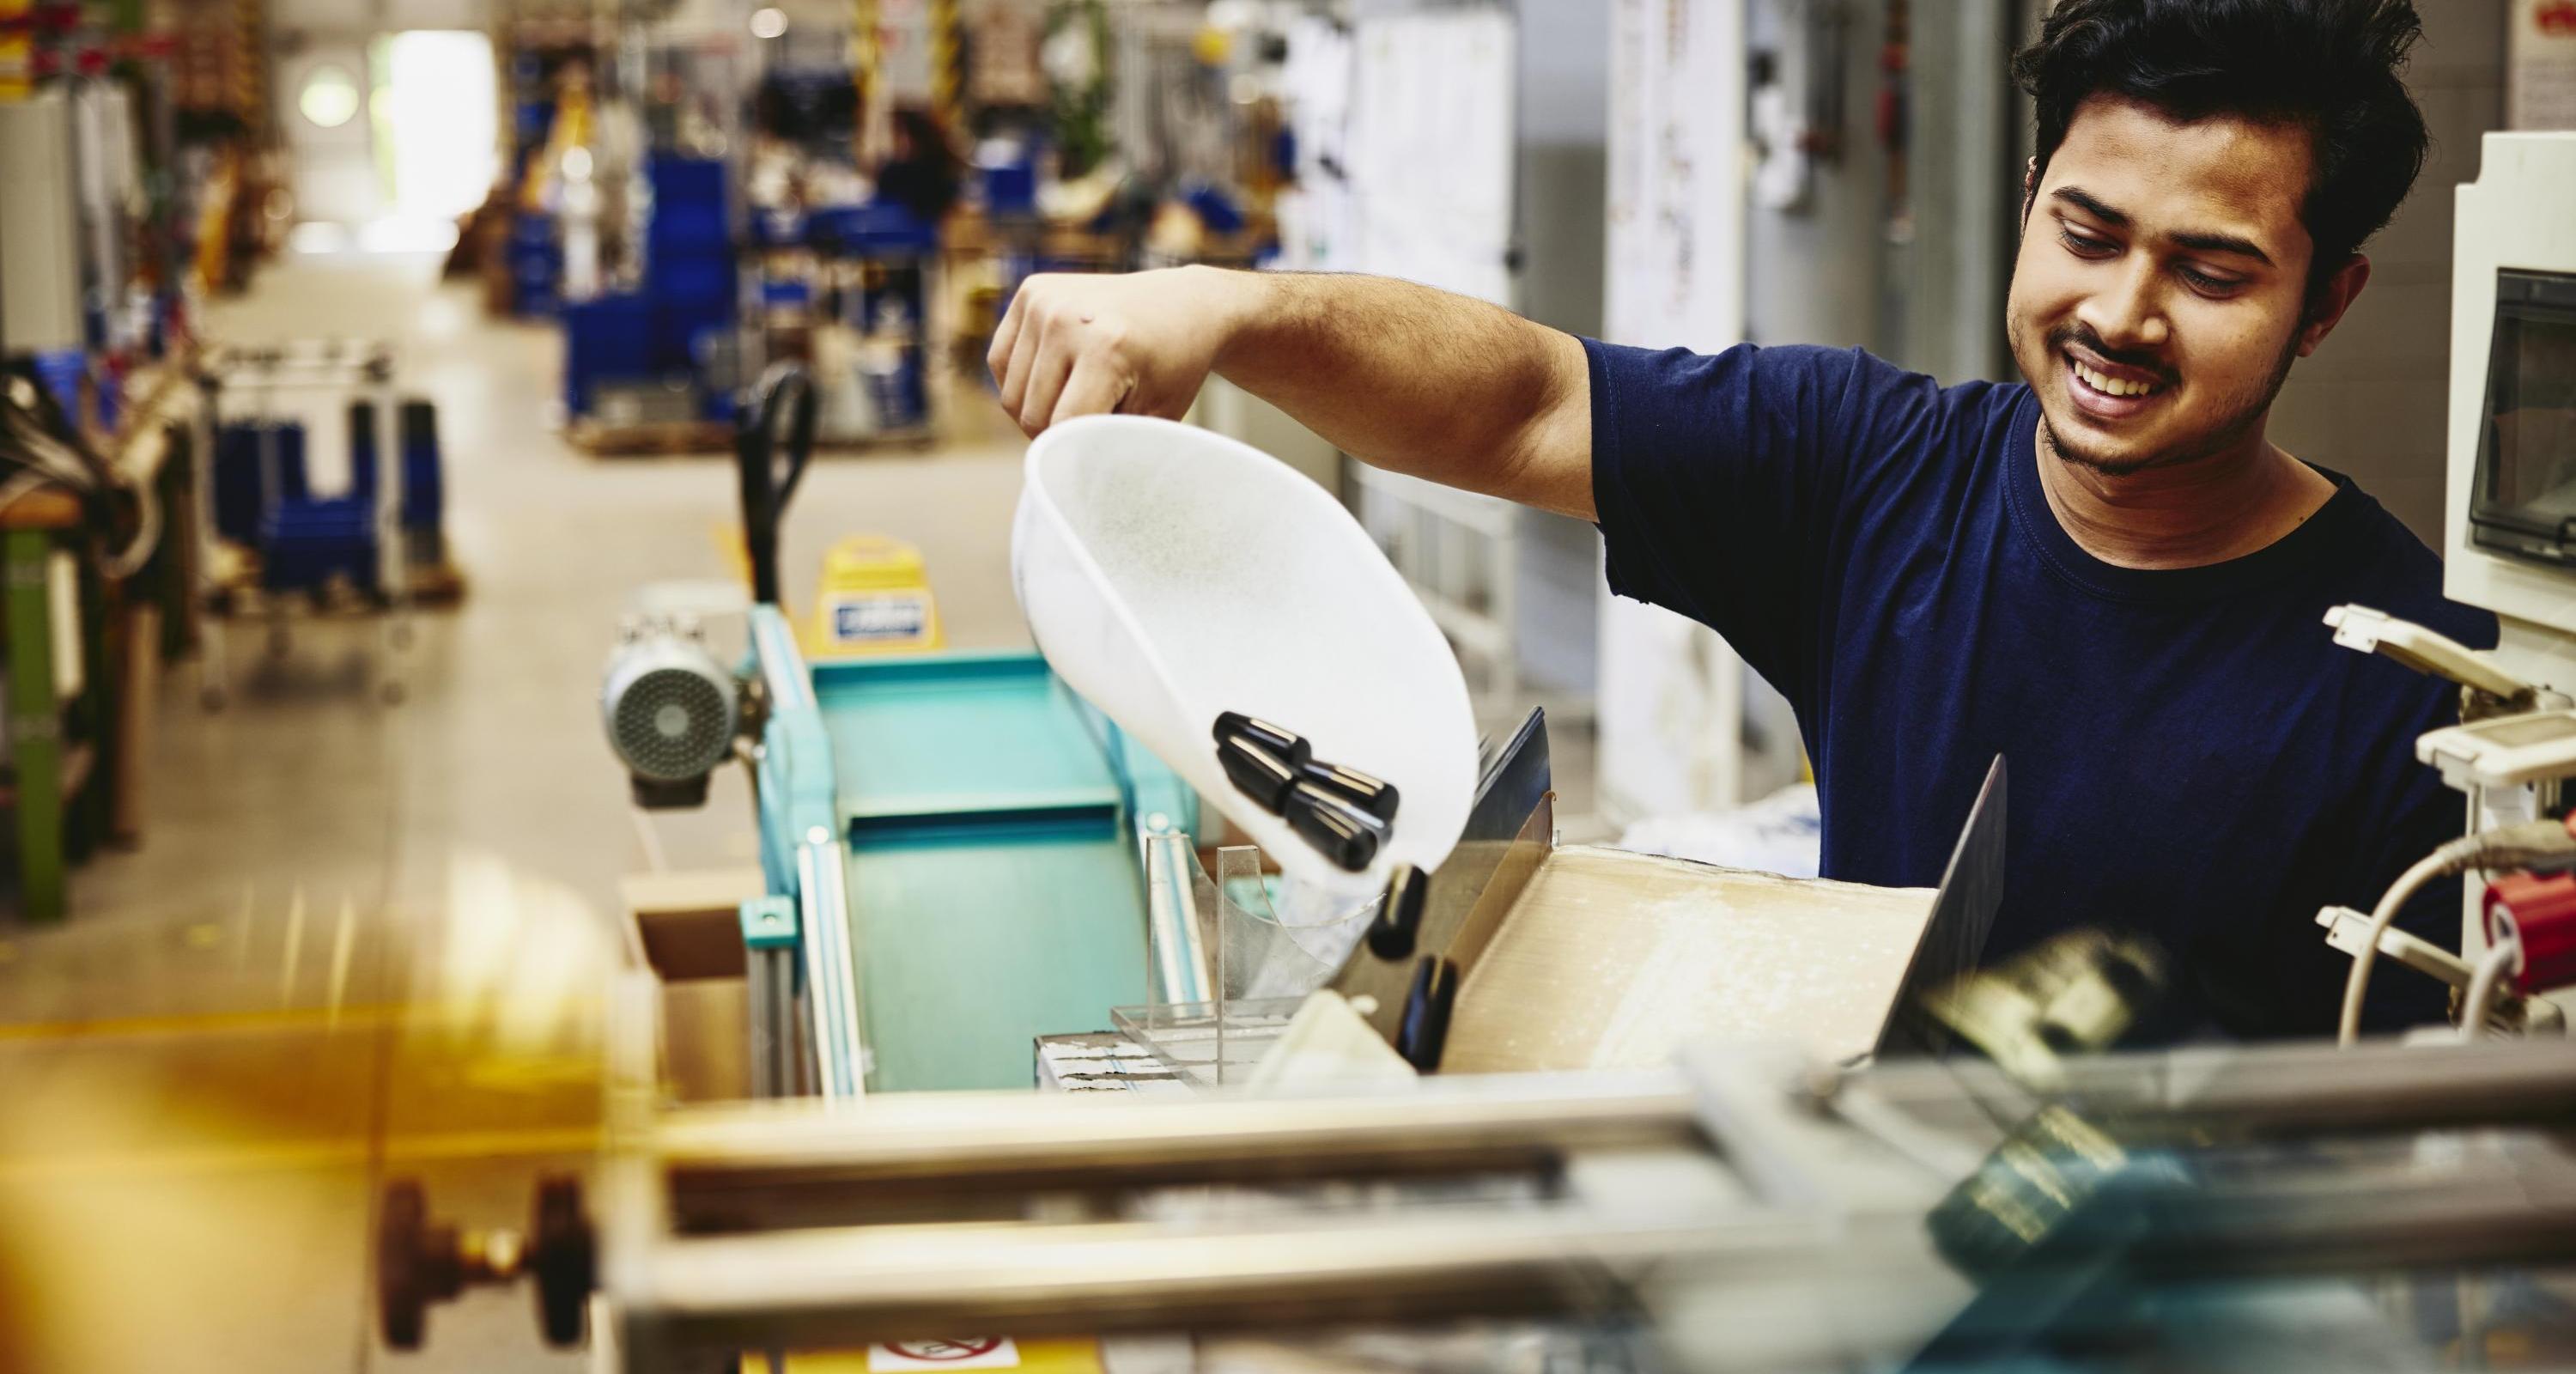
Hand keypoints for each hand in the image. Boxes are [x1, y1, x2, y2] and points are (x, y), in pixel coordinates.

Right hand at [986, 266, 1252, 437]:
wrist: (1185, 304)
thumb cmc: (1174, 368)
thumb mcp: (1157, 417)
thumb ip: (1112, 449)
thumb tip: (1071, 489)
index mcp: (1105, 348)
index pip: (1062, 427)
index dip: (1074, 452)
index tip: (1095, 457)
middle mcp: (1066, 319)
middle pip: (1031, 414)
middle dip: (1059, 433)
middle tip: (1094, 425)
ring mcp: (1044, 301)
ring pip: (1011, 393)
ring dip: (1038, 410)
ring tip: (1079, 400)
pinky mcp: (1031, 291)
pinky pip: (1001, 361)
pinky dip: (1022, 381)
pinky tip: (1056, 378)